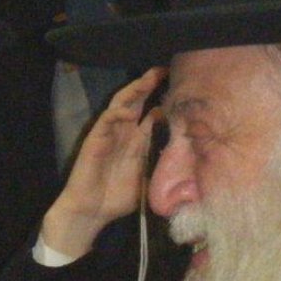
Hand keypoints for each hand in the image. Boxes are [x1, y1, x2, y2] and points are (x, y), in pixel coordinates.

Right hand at [41, 68, 165, 257]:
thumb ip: (161, 165)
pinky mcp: (96, 139)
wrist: (91, 212)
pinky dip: (117, 112)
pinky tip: (129, 109)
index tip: (184, 88)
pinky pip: (106, 120)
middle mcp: (125, 133)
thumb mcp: (148, 179)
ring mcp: (109, 134)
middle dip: (150, 84)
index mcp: (138, 141)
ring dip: (134, 90)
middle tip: (166, 69)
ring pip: (122, 104)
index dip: (166, 100)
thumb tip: (189, 161)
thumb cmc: (118, 198)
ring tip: (149, 77)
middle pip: (138, 102)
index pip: (153, 113)